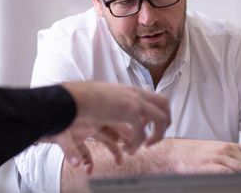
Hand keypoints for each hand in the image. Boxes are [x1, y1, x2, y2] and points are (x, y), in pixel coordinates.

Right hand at [50, 82, 169, 173]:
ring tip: (144, 146)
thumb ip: (114, 105)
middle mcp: (135, 93)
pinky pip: (142, 132)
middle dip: (165, 123)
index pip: (154, 98)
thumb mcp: (103, 99)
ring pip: (160, 118)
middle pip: (164, 104)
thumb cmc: (83, 99)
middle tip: (155, 137)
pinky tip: (128, 149)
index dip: (157, 113)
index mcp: (129, 90)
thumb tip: (117, 115)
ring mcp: (134, 101)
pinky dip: (137, 144)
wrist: (76, 98)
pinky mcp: (130, 111)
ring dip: (156, 136)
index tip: (149, 127)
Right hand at [152, 138, 240, 173]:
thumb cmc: (193, 154)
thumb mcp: (215, 151)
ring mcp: (220, 158)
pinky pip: (230, 175)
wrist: (173, 153)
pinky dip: (238, 181)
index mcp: (229, 146)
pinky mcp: (212, 167)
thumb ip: (232, 157)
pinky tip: (240, 183)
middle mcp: (227, 150)